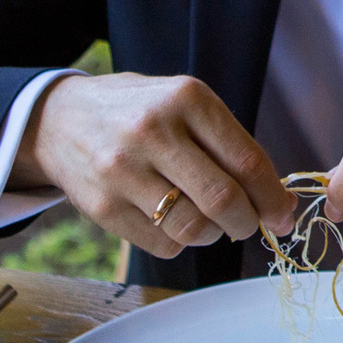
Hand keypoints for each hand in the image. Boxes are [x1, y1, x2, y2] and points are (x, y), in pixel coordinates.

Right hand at [15, 74, 295, 260]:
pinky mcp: (101, 206)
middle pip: (223, 200)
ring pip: (193, 228)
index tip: (284, 213)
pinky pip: (162, 243)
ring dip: (215, 234)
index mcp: (186, 99)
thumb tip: (280, 201)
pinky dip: (181, 241)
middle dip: (249, 222)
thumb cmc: (140, 112)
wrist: (58, 118)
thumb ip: (231, 145)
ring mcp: (123, 171)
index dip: (273, 197)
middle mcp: (153, 132)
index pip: (247, 161)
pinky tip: (176, 222)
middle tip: (252, 225)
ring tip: (211, 222)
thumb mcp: (185, 104)